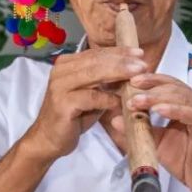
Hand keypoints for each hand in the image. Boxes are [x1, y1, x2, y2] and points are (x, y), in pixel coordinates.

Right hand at [23, 47, 147, 161]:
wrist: (49, 139)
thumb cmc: (73, 116)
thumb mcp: (92, 94)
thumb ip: (106, 81)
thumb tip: (132, 71)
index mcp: (67, 65)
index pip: (96, 53)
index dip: (119, 52)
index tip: (140, 53)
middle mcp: (61, 71)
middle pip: (96, 61)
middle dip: (122, 61)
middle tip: (142, 64)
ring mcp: (59, 86)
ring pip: (93, 74)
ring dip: (118, 73)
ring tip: (138, 75)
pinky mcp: (62, 104)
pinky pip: (91, 97)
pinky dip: (108, 98)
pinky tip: (121, 101)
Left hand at [107, 73, 191, 191]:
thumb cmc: (184, 159)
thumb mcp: (155, 142)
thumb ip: (138, 128)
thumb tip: (114, 119)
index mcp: (187, 104)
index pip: (168, 84)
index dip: (150, 80)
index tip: (129, 80)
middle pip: (174, 87)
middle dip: (150, 87)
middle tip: (129, 92)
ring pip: (182, 97)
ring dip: (158, 97)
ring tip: (138, 101)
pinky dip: (175, 110)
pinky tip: (159, 110)